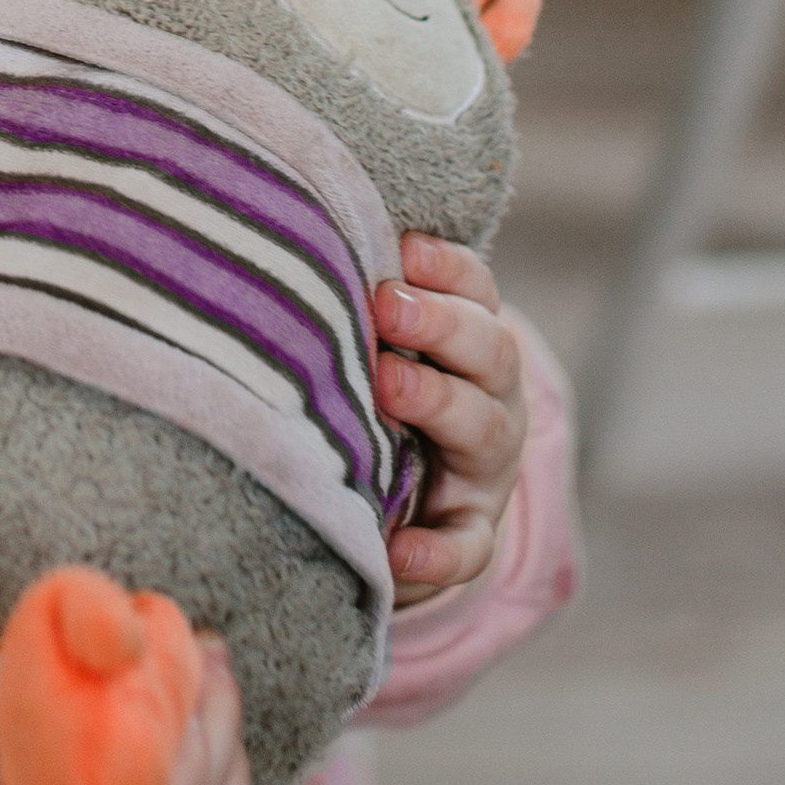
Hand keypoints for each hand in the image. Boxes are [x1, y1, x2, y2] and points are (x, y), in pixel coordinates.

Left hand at [374, 233, 529, 613]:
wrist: (424, 500)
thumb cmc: (386, 391)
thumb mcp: (387, 345)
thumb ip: (361, 302)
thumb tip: (291, 233)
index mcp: (473, 340)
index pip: (476, 290)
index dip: (446, 266)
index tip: (402, 248)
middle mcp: (493, 396)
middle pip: (488, 349)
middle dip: (439, 323)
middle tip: (385, 305)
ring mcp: (487, 468)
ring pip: (483, 430)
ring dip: (438, 403)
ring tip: (387, 388)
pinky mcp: (470, 532)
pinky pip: (466, 546)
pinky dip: (437, 551)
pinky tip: (401, 550)